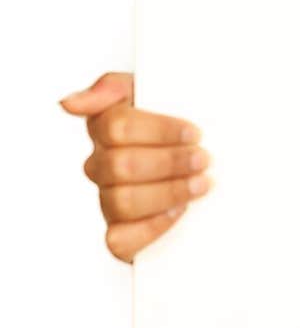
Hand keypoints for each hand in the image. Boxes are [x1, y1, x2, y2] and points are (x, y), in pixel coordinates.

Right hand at [58, 71, 212, 263]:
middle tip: (203, 159)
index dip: (159, 131)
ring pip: (123, 201)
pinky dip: (152, 227)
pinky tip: (179, 211)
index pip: (117, 127)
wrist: (203, 155)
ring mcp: (107, 201)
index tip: (194, 133)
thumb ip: (111, 87)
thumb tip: (68, 103)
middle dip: (169, 162)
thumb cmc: (174, 123)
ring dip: (169, 192)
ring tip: (200, 184)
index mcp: (103, 128)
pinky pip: (120, 240)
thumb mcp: (149, 91)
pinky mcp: (120, 236)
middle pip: (122, 165)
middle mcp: (100, 166)